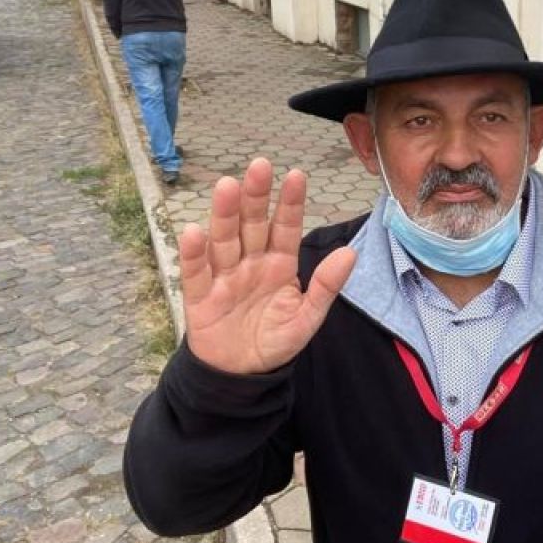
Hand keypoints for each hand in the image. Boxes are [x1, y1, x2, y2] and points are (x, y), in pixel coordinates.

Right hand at [178, 159, 356, 373]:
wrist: (241, 376)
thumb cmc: (275, 341)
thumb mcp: (307, 318)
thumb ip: (326, 286)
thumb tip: (350, 253)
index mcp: (279, 264)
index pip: (285, 227)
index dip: (289, 202)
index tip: (296, 175)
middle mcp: (250, 262)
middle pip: (252, 224)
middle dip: (255, 196)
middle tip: (259, 166)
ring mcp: (224, 276)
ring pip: (223, 239)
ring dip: (224, 214)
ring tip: (227, 186)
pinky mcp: (200, 296)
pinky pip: (195, 272)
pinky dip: (193, 253)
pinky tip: (194, 232)